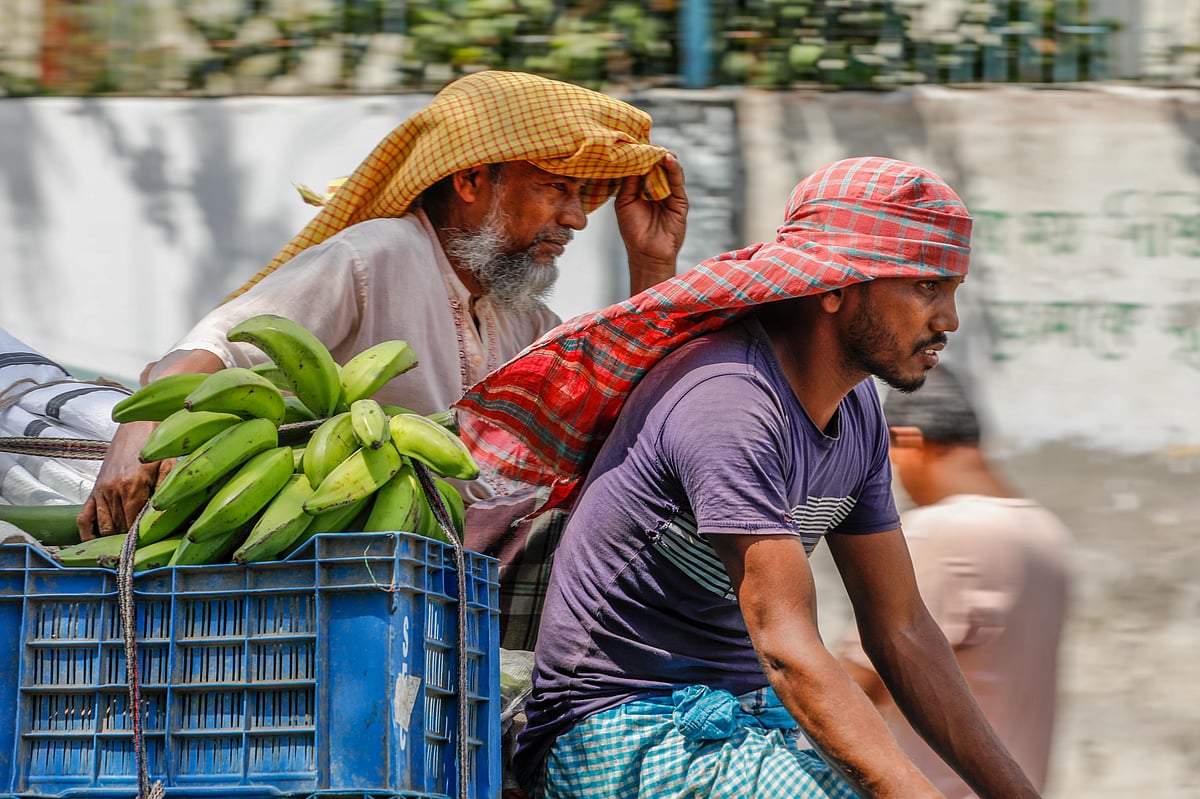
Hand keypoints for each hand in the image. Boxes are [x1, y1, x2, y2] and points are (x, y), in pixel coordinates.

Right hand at [77, 421, 166, 539]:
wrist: (137, 425)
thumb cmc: (156, 444)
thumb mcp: (169, 464)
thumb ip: (166, 489)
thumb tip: (164, 514)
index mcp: (133, 486)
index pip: (134, 523)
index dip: (142, 535)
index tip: (150, 543)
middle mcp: (113, 490)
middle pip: (119, 527)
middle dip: (129, 538)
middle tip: (140, 547)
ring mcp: (101, 491)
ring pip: (104, 526)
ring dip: (114, 537)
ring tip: (125, 546)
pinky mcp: (95, 489)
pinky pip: (84, 517)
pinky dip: (87, 532)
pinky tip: (95, 543)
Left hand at [613, 152, 688, 293]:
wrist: (646, 253)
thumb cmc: (633, 230)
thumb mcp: (624, 202)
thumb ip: (628, 182)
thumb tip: (632, 159)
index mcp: (642, 187)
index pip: (643, 164)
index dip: (640, 153)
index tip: (633, 139)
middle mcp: (657, 187)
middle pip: (657, 163)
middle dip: (652, 152)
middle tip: (645, 141)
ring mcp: (670, 193)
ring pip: (669, 169)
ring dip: (663, 157)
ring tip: (657, 149)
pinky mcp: (681, 200)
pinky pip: (678, 181)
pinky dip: (674, 169)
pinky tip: (667, 159)